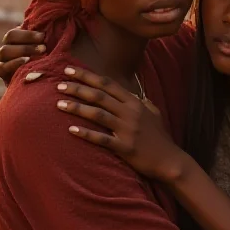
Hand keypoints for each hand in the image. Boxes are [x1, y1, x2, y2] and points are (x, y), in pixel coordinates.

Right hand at [0, 28, 46, 83]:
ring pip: (4, 51)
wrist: (37, 83)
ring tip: (38, 55)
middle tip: (44, 48)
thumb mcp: (44, 47)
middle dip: (28, 41)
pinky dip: (13, 64)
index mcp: (15, 37)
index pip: (16, 31)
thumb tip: (49, 30)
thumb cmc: (45, 59)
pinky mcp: (2, 73)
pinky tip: (26, 63)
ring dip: (22, 51)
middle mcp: (7, 45)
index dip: (29, 34)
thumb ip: (43, 39)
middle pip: (9, 37)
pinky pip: (1, 67)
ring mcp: (2, 58)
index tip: (43, 36)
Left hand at [57, 67, 183, 179]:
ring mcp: (128, 130)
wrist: (170, 160)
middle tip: (59, 85)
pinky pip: (102, 139)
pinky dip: (86, 134)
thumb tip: (135, 94)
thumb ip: (142, 101)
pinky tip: (71, 130)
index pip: (107, 83)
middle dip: (77, 88)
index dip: (87, 75)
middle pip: (99, 96)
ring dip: (77, 108)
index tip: (69, 69)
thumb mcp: (154, 113)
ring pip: (98, 114)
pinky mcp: (126, 147)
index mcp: (134, 102)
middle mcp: (130, 113)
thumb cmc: (160, 137)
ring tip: (59, 104)